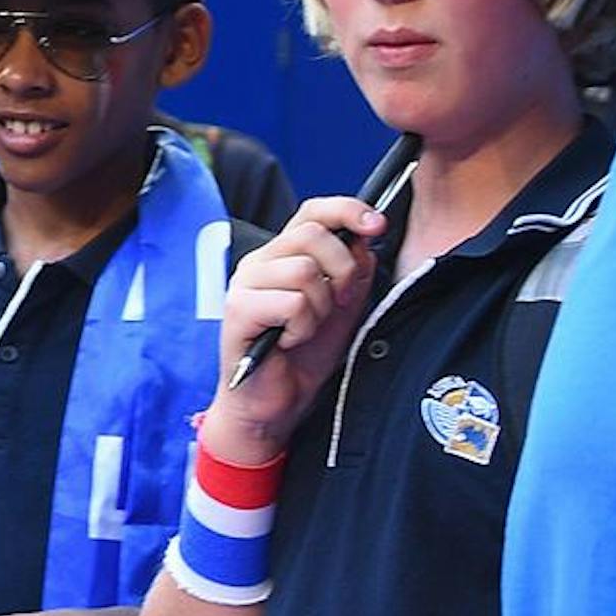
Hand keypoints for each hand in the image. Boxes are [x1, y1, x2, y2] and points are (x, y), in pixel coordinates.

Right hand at [205, 200, 385, 459]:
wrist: (275, 405)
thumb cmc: (303, 357)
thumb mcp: (343, 309)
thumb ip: (354, 272)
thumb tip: (364, 238)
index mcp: (283, 255)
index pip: (313, 211)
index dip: (347, 210)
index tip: (378, 225)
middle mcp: (260, 262)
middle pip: (312, 234)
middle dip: (340, 270)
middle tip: (336, 305)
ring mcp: (244, 284)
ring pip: (303, 270)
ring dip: (319, 307)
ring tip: (305, 329)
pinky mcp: (238, 310)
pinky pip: (291, 303)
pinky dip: (302, 327)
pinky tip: (288, 342)